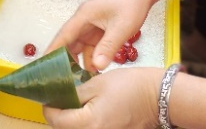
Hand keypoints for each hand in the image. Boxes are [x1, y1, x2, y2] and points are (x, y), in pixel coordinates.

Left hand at [43, 68, 161, 128]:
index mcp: (88, 124)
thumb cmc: (130, 86)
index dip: (48, 107)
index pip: (56, 120)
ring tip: (75, 101)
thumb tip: (57, 96)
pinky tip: (88, 108)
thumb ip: (74, 93)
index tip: (48, 95)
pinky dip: (85, 121)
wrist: (157, 97)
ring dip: (72, 119)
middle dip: (59, 114)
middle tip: (60, 96)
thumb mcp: (97, 83)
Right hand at [45, 0, 151, 70]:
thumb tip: (95, 67)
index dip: (52, 52)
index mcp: (83, 16)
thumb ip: (107, 48)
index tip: (43, 68)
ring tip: (79, 80)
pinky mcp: (101, 30)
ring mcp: (92, 25)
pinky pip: (91, 46)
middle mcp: (84, 21)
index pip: (63, 36)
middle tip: (63, 81)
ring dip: (80, 61)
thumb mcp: (120, 28)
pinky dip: (92, 58)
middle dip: (66, 61)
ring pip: (80, 47)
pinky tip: (95, 71)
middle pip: (69, 43)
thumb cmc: (131, 3)